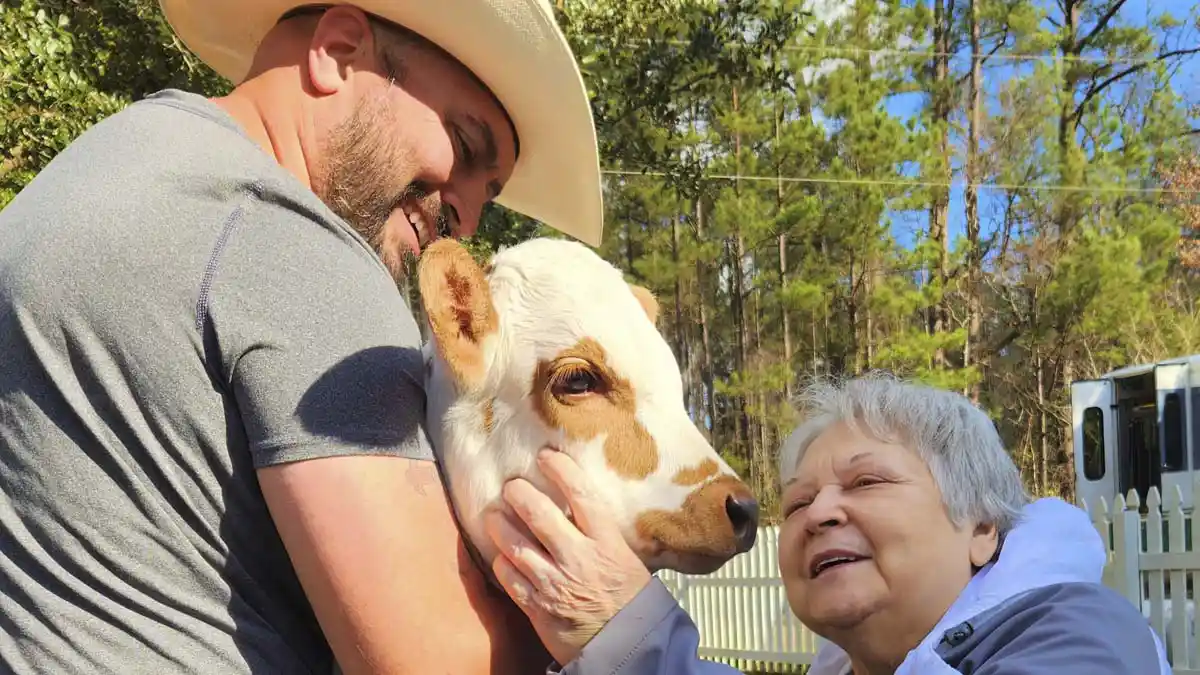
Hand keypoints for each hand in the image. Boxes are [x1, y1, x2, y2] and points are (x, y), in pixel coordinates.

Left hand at [485, 449, 652, 665]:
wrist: (626, 649)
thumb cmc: (630, 602)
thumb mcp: (629, 559)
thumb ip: (604, 532)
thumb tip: (583, 502)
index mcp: (607, 543)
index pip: (580, 494)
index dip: (560, 469)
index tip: (546, 456)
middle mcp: (578, 559)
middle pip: (538, 513)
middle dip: (518, 493)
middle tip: (511, 485)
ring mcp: (554, 583)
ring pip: (515, 543)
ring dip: (499, 523)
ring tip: (494, 514)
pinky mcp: (537, 606)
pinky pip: (508, 576)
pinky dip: (501, 561)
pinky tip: (501, 553)